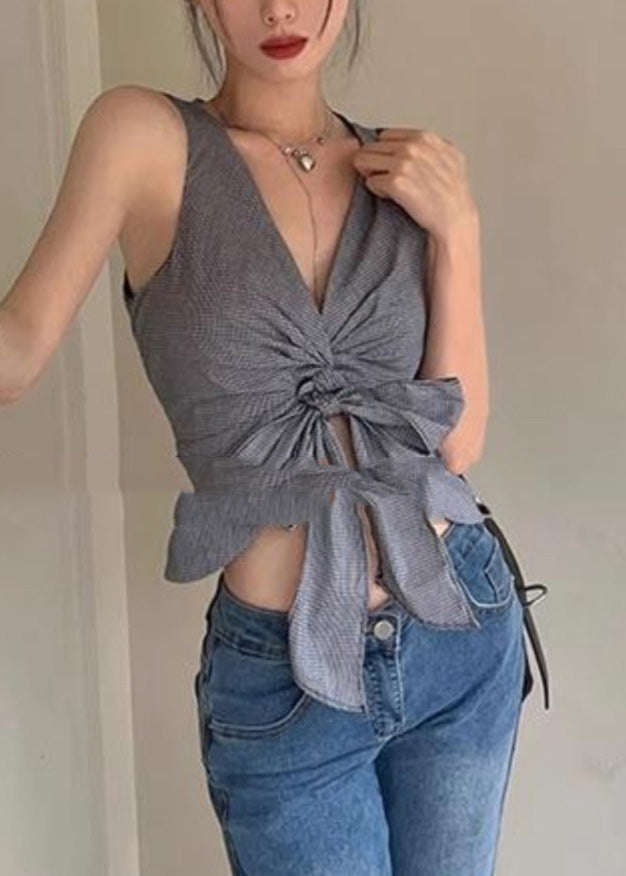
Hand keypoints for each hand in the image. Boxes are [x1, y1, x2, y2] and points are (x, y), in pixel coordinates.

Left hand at [352, 127, 477, 242]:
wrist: (454, 220)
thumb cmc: (453, 196)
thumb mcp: (449, 158)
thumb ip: (429, 147)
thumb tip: (407, 143)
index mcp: (426, 137)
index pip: (385, 135)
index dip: (385, 152)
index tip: (391, 166)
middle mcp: (414, 146)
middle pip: (371, 146)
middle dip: (374, 163)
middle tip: (387, 179)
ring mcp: (404, 163)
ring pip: (364, 160)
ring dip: (372, 175)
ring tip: (389, 188)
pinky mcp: (396, 183)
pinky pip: (370, 181)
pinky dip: (376, 190)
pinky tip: (391, 197)